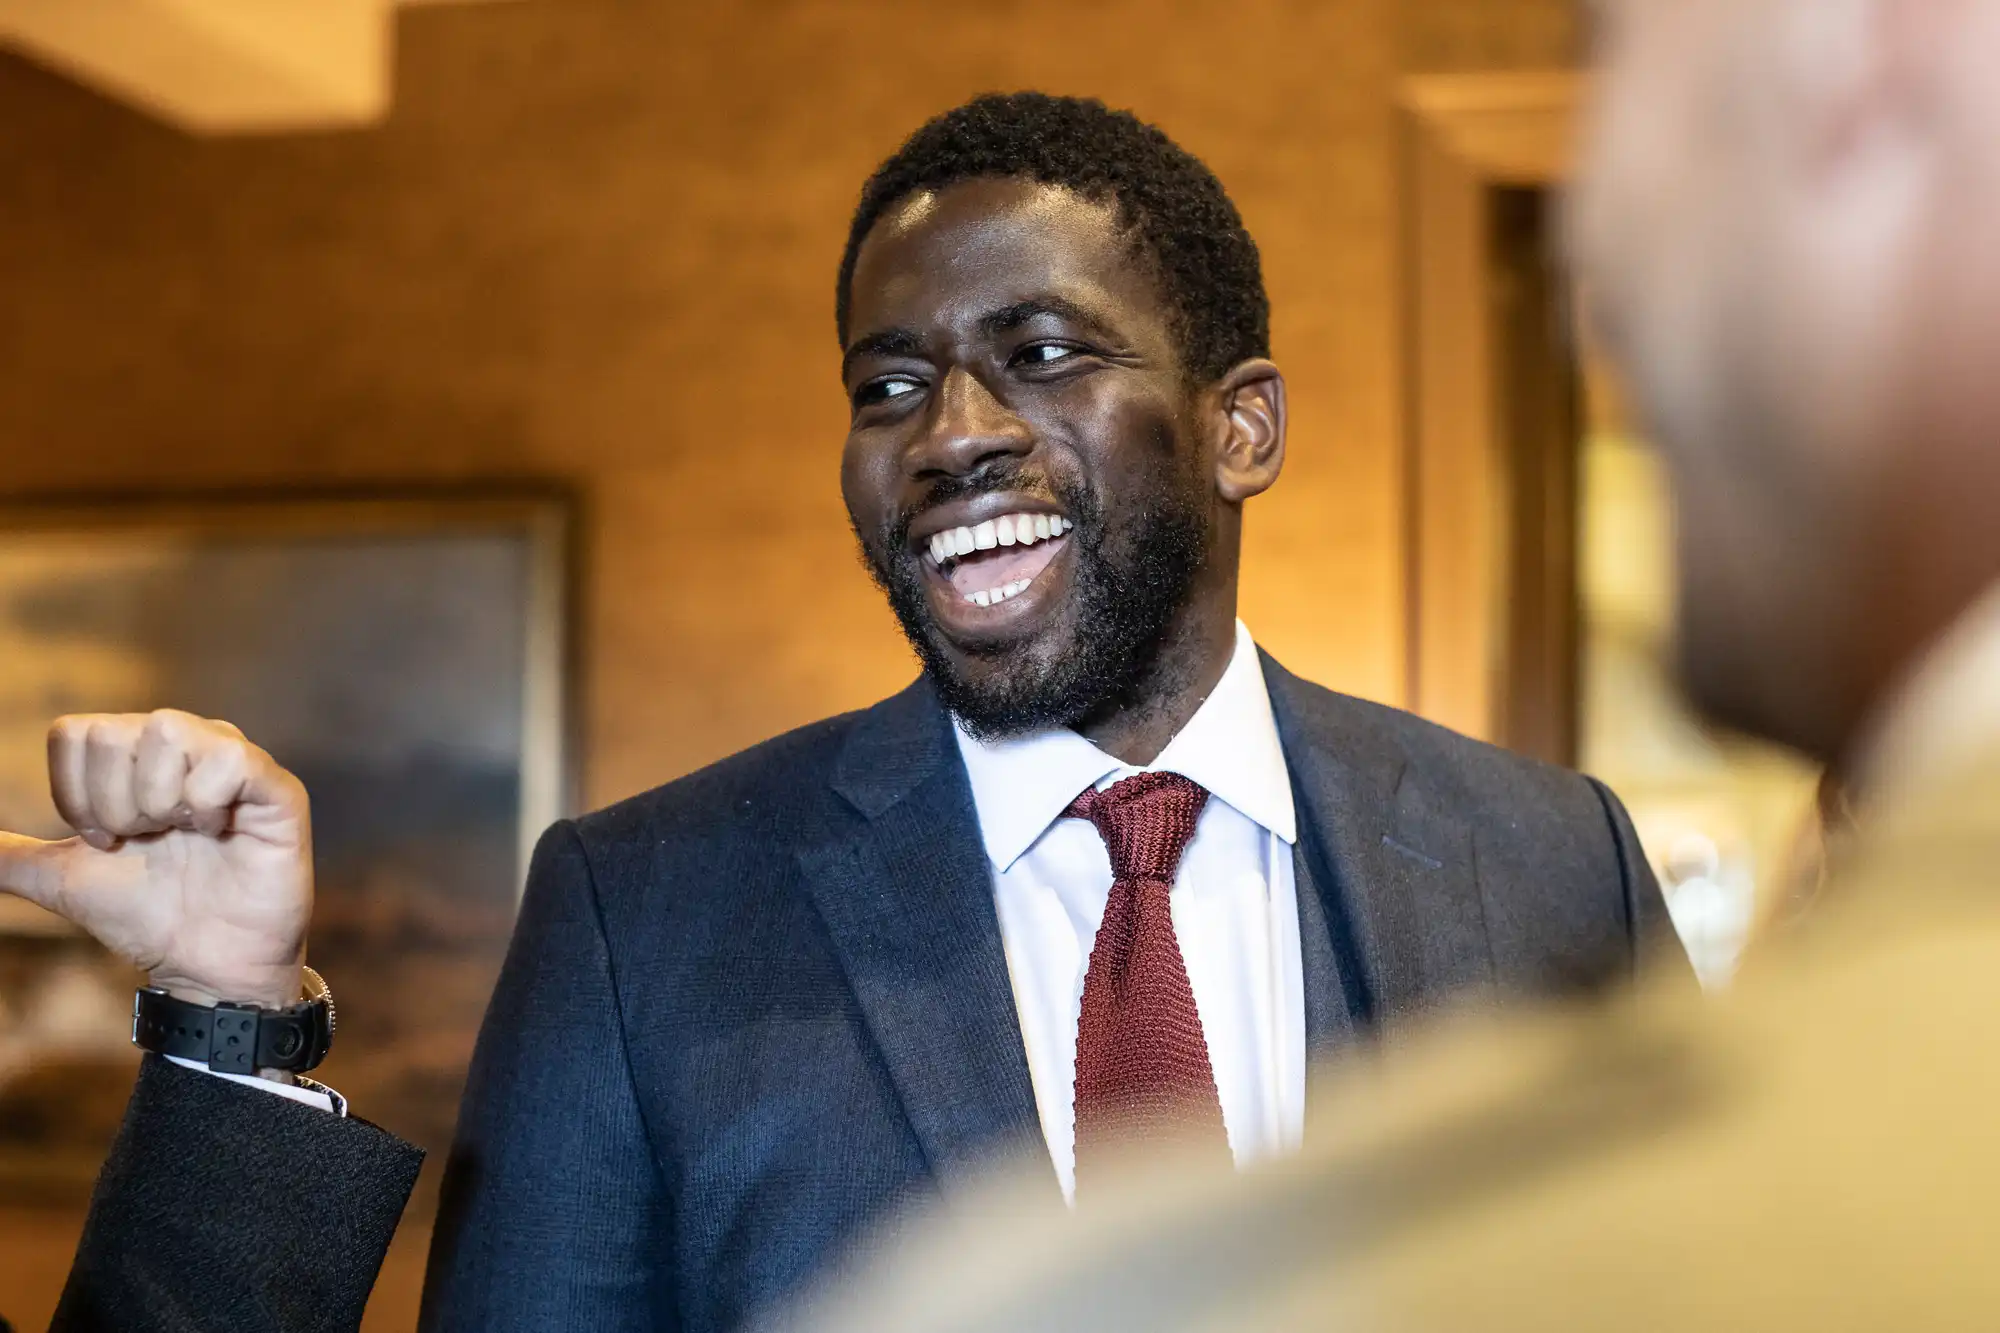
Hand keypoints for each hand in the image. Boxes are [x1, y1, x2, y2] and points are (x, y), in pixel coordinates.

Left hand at [0, 710, 311, 1009]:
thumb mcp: (63, 880)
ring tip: (182, 836)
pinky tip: (218, 833)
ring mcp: (232, 760)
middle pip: (117, 732)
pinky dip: (205, 802)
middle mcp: (185, 744)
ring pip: (169, 730)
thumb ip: (10, 857)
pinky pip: (228, 757)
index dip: (76, 795)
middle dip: (115, 804)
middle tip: (145, 842)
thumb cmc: (146, 916)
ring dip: (159, 802)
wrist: (205, 966)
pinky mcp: (275, 787)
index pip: (77, 732)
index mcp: (135, 757)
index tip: (105, 841)